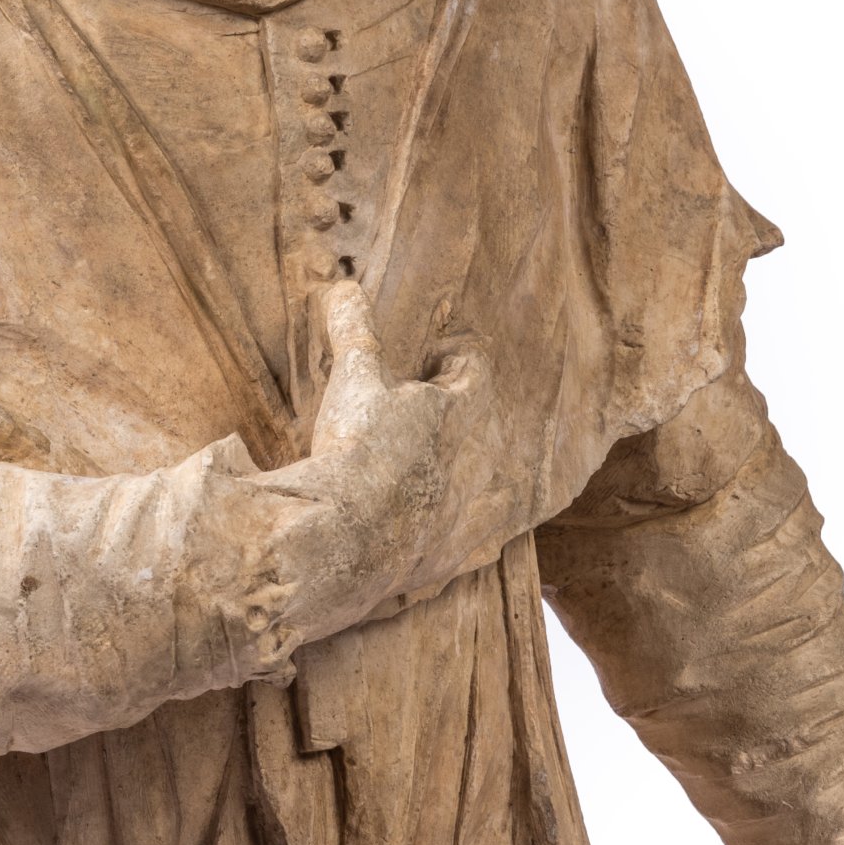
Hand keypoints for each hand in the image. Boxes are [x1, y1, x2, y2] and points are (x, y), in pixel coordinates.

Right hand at [261, 282, 509, 641]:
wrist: (344, 540)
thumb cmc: (353, 451)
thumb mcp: (351, 381)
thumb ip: (353, 332)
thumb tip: (343, 287)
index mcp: (456, 410)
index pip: (475, 367)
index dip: (455, 356)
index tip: (432, 360)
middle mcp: (475, 461)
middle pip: (491, 428)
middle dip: (471, 419)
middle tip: (440, 416)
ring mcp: (470, 512)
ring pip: (500, 490)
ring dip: (488, 479)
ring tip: (473, 477)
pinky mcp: (454, 557)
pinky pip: (484, 545)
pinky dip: (484, 539)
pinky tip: (482, 540)